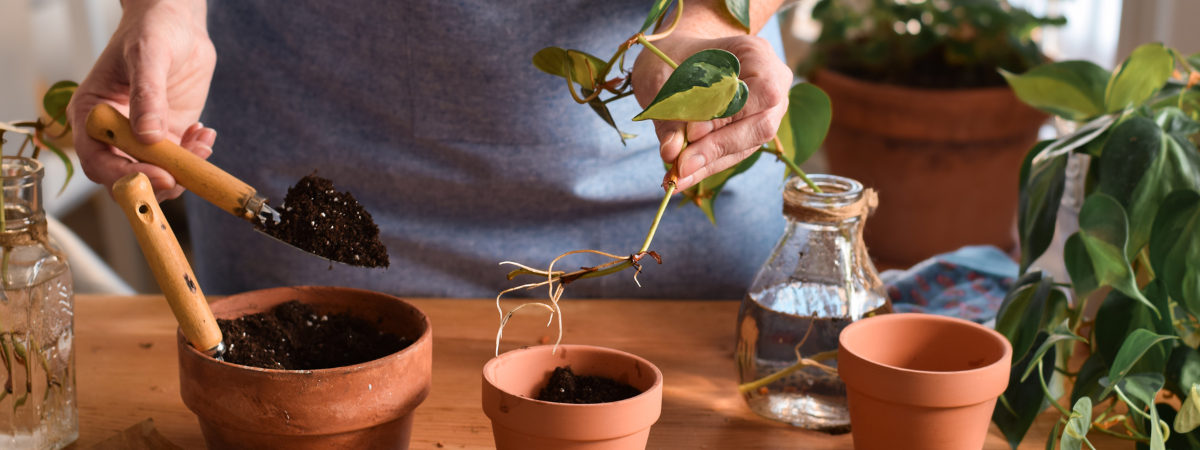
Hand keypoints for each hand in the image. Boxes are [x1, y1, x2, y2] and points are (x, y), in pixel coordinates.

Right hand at [66, 0, 217, 201]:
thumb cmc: (151, 29)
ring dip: (183, 171)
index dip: (125, 175)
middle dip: (156, 182)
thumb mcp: (147, 56)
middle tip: (185, 174)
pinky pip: (181, 162)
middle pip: (125, 177)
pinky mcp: (169, 136)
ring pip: (156, 175)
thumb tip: (147, 136)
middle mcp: (114, 132)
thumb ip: (147, 95)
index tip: (159, 175)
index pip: (98, 160)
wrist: (177, 23)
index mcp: (92, 114)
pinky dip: (196, 158)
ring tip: (201, 143)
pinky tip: (205, 133)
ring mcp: (143, 137)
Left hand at [631, 29, 791, 190]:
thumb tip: (672, 151)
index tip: (692, 132)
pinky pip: (733, 153)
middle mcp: (772, 83)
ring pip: (747, 145)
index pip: (762, 91)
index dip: (730, 114)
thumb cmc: (669, 56)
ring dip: (710, 163)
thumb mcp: (660, 76)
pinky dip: (706, 166)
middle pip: (761, 125)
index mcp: (756, 53)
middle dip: (718, 147)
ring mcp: (766, 110)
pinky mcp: (750, 132)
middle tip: (680, 164)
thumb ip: (669, 112)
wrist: (674, 57)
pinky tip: (681, 177)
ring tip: (675, 177)